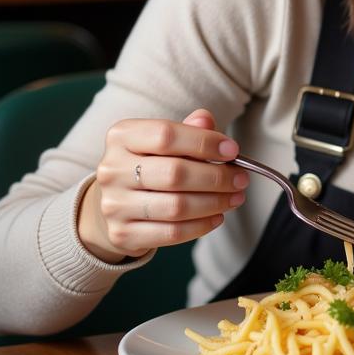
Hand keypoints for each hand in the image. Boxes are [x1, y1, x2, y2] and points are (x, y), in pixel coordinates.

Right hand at [77, 109, 247, 262]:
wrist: (116, 202)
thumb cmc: (149, 164)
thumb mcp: (163, 140)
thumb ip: (187, 129)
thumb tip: (206, 120)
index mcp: (122, 137)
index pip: (167, 135)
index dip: (204, 143)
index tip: (232, 150)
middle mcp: (112, 169)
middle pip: (175, 174)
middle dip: (217, 177)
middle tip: (241, 179)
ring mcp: (114, 204)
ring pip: (176, 207)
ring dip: (214, 202)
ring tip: (235, 197)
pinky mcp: (122, 233)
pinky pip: (171, 232)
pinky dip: (201, 225)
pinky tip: (217, 216)